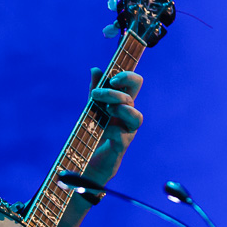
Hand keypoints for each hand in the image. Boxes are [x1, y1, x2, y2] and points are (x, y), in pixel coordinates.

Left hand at [84, 69, 142, 184]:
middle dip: (115, 92)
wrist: (89, 158)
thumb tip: (95, 69)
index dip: (127, 76)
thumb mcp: (92, 106)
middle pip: (133, 96)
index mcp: (122, 101)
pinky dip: (111, 130)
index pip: (133, 83)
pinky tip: (103, 130)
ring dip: (121, 110)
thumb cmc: (95, 130)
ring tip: (107, 110)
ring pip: (137, 117)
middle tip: (96, 94)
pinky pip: (122, 135)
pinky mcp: (122, 145)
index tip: (112, 78)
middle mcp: (128, 114)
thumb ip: (95, 89)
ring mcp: (128, 130)